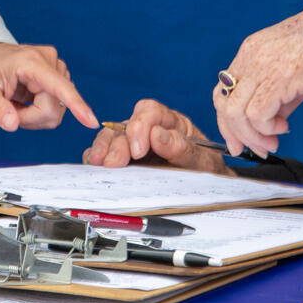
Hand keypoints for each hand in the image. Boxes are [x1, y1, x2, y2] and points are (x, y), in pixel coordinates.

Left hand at [0, 42, 98, 133]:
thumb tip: (12, 125)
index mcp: (31, 62)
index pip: (58, 87)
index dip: (76, 105)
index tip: (91, 122)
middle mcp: (49, 60)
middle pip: (55, 107)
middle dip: (31, 118)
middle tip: (9, 110)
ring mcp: (56, 67)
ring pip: (57, 109)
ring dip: (35, 115)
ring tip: (16, 102)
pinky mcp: (58, 75)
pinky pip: (57, 105)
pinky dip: (39, 110)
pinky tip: (25, 99)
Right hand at [82, 100, 227, 173]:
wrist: (208, 191)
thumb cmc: (206, 171)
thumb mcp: (203, 161)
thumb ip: (182, 148)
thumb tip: (158, 134)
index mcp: (171, 122)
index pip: (150, 111)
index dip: (140, 126)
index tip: (139, 149)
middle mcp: (149, 129)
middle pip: (125, 126)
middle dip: (117, 144)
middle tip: (114, 163)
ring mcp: (134, 143)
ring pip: (111, 137)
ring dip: (102, 150)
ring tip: (98, 165)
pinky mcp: (123, 158)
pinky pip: (104, 152)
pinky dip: (96, 158)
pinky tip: (94, 168)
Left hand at [213, 0, 302, 156]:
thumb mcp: (287, 73)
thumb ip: (272, 97)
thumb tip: (266, 127)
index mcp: (248, 54)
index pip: (222, 92)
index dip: (226, 121)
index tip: (238, 142)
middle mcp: (248, 59)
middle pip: (223, 104)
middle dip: (236, 134)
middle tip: (257, 149)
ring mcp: (260, 68)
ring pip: (236, 113)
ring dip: (253, 136)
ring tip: (273, 140)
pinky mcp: (277, 79)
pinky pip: (256, 114)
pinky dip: (267, 128)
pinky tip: (283, 127)